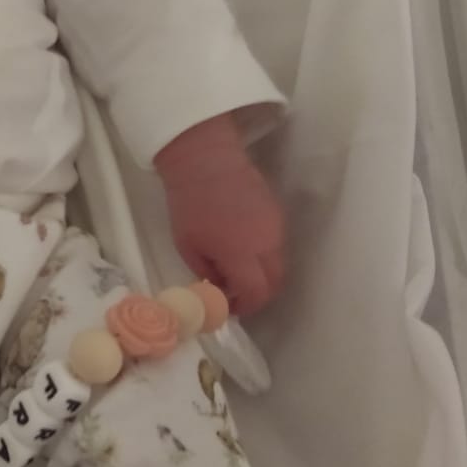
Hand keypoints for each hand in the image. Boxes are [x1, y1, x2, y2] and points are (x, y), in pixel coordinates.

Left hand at [154, 117, 285, 317]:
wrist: (204, 159)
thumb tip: (221, 286)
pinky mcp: (278, 213)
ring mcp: (277, 227)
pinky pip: (278, 244)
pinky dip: (265, 255)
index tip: (229, 305)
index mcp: (243, 254)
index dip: (245, 306)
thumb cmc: (189, 204)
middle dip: (258, 295)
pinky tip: (244, 248)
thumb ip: (207, 272)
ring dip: (262, 275)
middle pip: (275, 283)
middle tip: (237, 294)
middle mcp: (267, 244)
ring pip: (279, 264)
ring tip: (238, 270)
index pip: (257, 294)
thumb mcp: (187, 245)